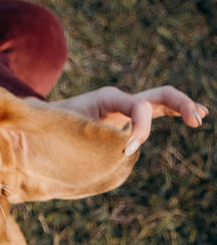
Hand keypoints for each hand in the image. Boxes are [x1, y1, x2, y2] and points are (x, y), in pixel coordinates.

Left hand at [52, 86, 207, 153]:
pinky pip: (156, 111)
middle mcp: (120, 100)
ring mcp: (126, 107)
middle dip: (180, 105)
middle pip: (159, 95)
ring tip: (199, 118)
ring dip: (183, 107)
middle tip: (196, 120)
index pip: (137, 106)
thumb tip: (92, 140)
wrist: (45, 121)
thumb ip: (79, 133)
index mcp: (107, 98)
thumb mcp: (63, 128)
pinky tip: (194, 118)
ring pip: (162, 101)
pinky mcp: (126, 116)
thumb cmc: (53, 125)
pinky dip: (175, 112)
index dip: (140, 127)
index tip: (129, 149)